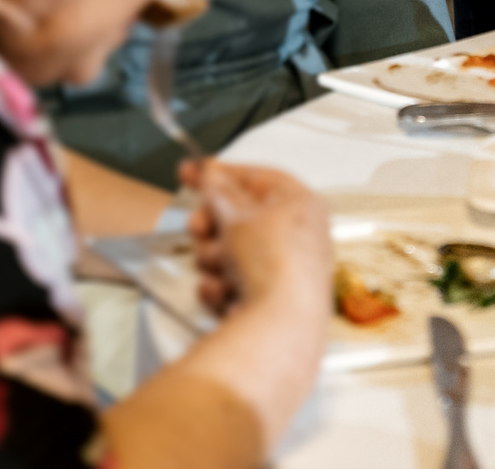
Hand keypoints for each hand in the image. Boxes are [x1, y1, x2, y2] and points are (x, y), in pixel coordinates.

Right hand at [182, 159, 330, 318]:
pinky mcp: (267, 301)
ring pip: (231, 253)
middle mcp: (297, 237)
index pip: (255, 177)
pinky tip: (222, 290)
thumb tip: (213, 178)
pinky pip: (232, 284)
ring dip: (215, 258)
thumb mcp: (237, 214)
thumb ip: (219, 191)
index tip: (193, 171)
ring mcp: (283, 271)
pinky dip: (221, 287)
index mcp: (301, 204)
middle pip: (240, 218)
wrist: (281, 322)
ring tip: (218, 263)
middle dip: (212, 225)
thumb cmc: (276, 264)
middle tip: (199, 226)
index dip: (220, 173)